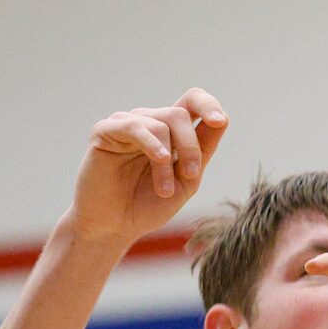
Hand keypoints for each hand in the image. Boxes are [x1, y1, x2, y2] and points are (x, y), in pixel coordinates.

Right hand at [67, 88, 227, 247]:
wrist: (115, 227)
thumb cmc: (150, 205)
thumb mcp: (187, 179)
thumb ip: (203, 150)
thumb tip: (223, 117)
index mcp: (172, 131)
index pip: (193, 101)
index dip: (208, 104)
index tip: (219, 121)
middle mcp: (149, 122)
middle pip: (179, 113)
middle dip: (191, 146)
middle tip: (190, 175)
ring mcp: (126, 124)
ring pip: (160, 125)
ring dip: (168, 162)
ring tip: (165, 190)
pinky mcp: (104, 131)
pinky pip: (134, 126)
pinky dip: (152, 145)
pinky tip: (160, 160)